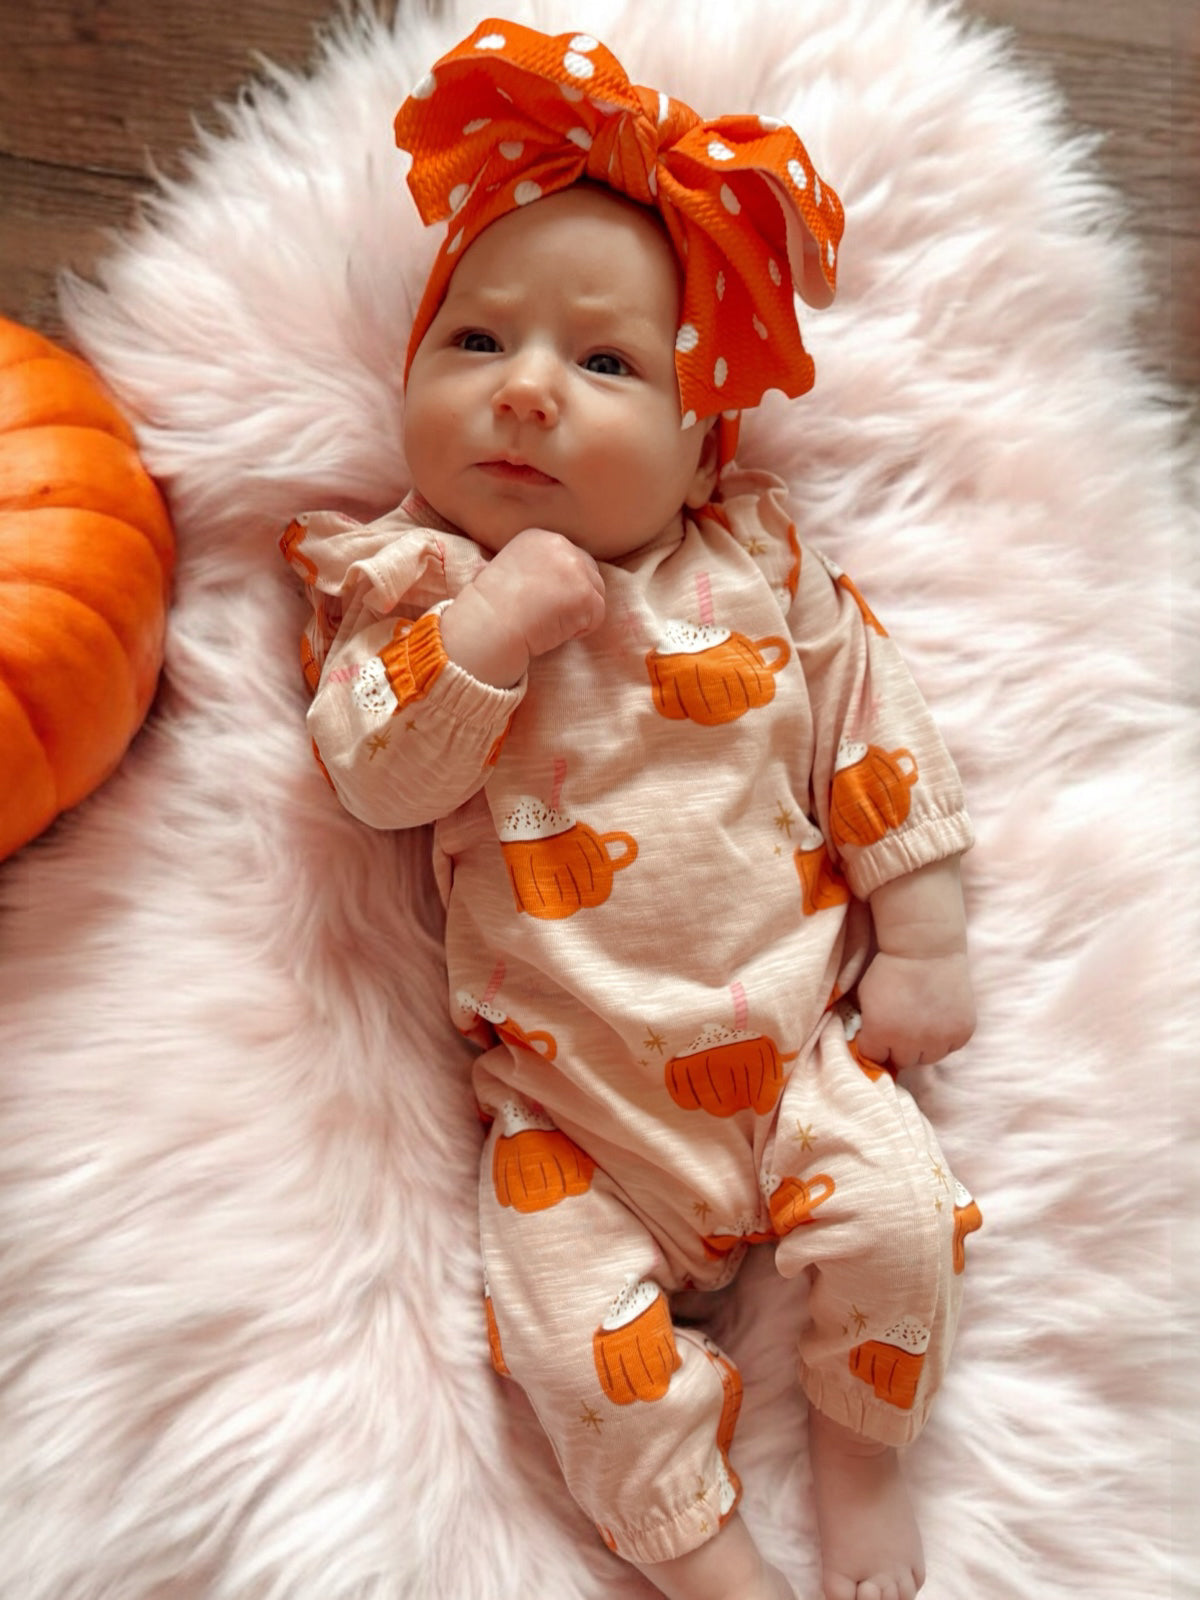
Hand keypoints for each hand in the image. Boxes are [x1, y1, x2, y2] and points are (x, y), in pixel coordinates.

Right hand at [440, 527, 605, 686]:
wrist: (490, 622)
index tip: (540, 600)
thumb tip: (540, 579)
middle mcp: (562, 546)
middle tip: (547, 614)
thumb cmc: (490, 606)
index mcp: (540, 537)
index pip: (571, 559)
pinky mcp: (586, 594)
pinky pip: (596, 617)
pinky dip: (579, 630)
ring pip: (596, 595)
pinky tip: (554, 629)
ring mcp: (576, 569)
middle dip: (576, 597)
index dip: (562, 586)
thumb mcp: (506, 568)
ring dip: (578, 614)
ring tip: (548, 621)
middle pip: (590, 573)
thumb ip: (532, 565)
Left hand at [855, 949, 975, 1070]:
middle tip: (902, 1027)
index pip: (875, 1057)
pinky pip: (951, 1047)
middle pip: (903, 1061)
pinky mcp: (962, 1032)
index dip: (875, 1043)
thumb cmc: (889, 969)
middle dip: (899, 1047)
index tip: (878, 1032)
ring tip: (922, 1024)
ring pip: (928, 1057)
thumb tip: (870, 1043)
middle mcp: (910, 1042)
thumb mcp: (865, 998)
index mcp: (881, 1033)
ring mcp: (939, 1039)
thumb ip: (868, 1025)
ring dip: (923, 1046)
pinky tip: (939, 1019)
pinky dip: (945, 1038)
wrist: (926, 949)